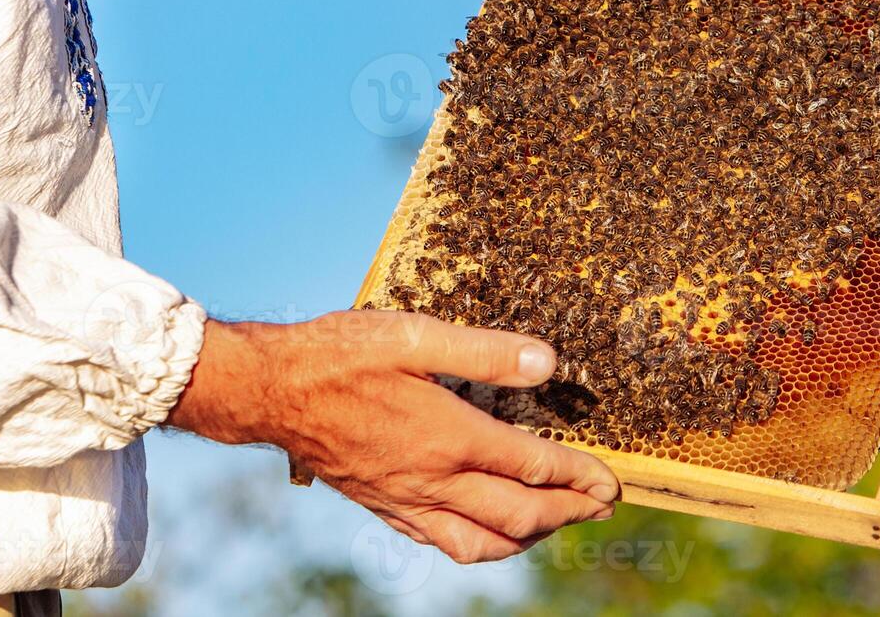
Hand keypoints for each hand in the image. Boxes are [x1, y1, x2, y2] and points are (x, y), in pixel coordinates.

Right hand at [167, 311, 619, 562]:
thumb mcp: (416, 335)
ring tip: (557, 522)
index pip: (534, 468)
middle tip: (603, 506)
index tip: (610, 481)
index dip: (579, 477)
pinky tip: (489, 530)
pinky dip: (480, 544)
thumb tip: (549, 363)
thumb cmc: (340, 354)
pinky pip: (442, 542)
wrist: (270, 392)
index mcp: (449, 437)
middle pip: (519, 514)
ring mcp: (407, 500)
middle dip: (569, 513)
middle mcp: (433, 480)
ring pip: (482, 542)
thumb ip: (486, 352)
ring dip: (529, 537)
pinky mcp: (384, 506)